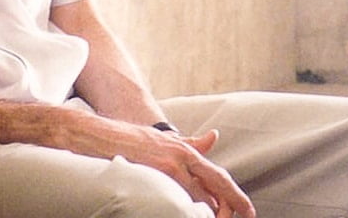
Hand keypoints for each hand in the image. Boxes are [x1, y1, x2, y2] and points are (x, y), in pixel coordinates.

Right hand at [139, 127, 254, 217]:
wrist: (100, 137)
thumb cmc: (130, 139)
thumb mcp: (165, 139)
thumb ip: (191, 143)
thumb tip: (214, 136)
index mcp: (185, 150)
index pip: (218, 177)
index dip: (236, 196)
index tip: (247, 210)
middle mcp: (180, 158)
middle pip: (213, 191)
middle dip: (224, 209)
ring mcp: (167, 169)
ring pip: (197, 199)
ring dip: (203, 211)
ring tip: (204, 216)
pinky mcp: (153, 177)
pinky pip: (177, 200)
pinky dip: (185, 209)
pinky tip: (185, 212)